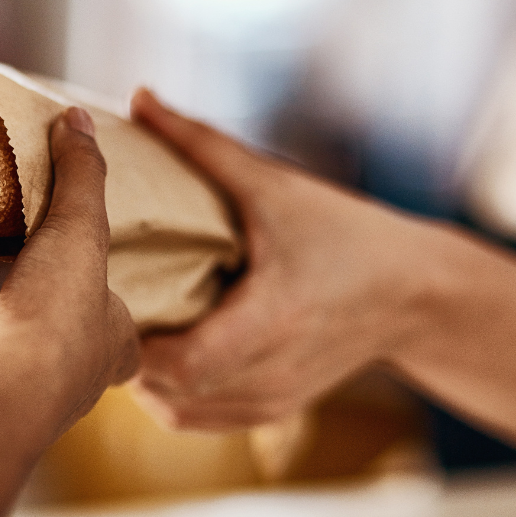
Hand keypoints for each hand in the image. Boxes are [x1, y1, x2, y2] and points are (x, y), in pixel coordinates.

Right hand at [0, 106, 138, 439]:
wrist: (0, 390)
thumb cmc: (58, 314)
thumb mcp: (79, 229)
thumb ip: (81, 175)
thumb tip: (79, 118)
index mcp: (114, 346)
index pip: (125, 328)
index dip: (112, 306)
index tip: (87, 281)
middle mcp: (71, 381)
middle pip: (60, 342)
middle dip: (40, 312)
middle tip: (14, 271)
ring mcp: (16, 395)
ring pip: (2, 354)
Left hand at [128, 89, 433, 429]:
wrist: (416, 296)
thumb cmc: (348, 235)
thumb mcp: (275, 187)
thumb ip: (202, 144)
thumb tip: (140, 98)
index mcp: (270, 320)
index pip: (182, 363)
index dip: (135, 340)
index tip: (108, 299)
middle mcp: (268, 372)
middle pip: (167, 390)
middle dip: (127, 351)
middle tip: (99, 306)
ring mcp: (269, 400)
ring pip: (176, 412)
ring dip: (144, 376)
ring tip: (125, 326)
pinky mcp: (271, 410)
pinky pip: (199, 418)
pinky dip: (170, 393)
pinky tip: (159, 351)